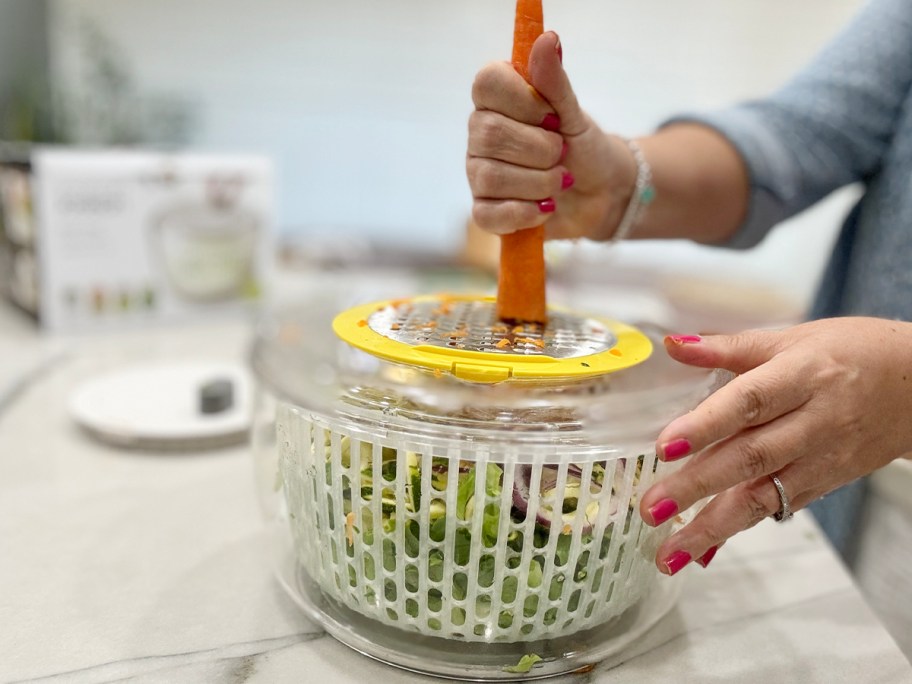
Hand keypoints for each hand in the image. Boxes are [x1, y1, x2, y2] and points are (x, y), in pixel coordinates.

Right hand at [467, 31, 634, 240]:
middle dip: (539, 149)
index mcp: (499, 102)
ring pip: (490, 176)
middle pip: (489, 134)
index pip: (486, 83)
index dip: (522, 100)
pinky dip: (524, 212)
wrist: (602, 193)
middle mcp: (481, 135)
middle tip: (563, 153)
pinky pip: (488, 214)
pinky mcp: (487, 210)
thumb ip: (554, 82)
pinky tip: (545, 207)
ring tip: (560, 182)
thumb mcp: (574, 114)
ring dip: (538, 182)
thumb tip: (546, 40)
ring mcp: (480, 173)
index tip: (552, 115)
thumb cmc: (584, 148)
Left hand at [639, 317, 911, 574]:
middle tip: (651, 508)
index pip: (748, 401)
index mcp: (800, 375)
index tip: (664, 446)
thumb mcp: (788, 339)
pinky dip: (739, 530)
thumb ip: (727, 347)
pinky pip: (777, 509)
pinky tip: (704, 548)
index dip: (705, 424)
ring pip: (764, 496)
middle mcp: (812, 422)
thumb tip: (673, 344)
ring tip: (670, 551)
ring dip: (712, 527)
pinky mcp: (824, 484)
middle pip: (750, 457)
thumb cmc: (848, 354)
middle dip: (696, 487)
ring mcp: (820, 459)